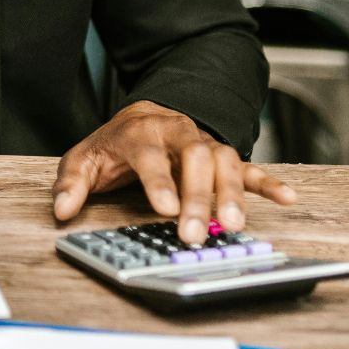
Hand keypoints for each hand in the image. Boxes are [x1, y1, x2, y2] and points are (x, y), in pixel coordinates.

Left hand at [50, 100, 295, 244]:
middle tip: (195, 232)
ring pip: (225, 162)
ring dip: (231, 193)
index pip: (151, 154)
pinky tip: (287, 199)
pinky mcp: (225, 157)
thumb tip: (61, 211)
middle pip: (195, 159)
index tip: (165, 209)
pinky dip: (268, 182)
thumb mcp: (84, 159)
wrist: (147, 115)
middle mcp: (178, 134)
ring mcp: (205, 144)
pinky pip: (250, 167)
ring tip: (234, 225)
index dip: (159, 181)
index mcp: (142, 132)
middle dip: (197, 196)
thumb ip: (71, 184)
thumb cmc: (116, 145)